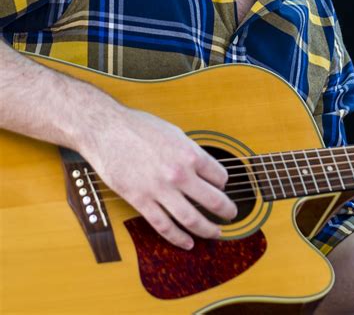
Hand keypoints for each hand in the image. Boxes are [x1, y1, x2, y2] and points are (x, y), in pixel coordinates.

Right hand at [82, 105, 237, 248]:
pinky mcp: (140, 201)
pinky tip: (187, 242)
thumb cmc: (138, 126)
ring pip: (191, 219)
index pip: (219, 176)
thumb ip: (190, 151)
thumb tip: (205, 167)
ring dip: (207, 230)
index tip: (222, 187)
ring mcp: (160, 190)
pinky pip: (163, 226)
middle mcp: (178, 173)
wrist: (107, 130)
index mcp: (189, 153)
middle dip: (226, 211)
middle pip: (213, 201)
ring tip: (216, 233)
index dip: (223, 183)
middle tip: (232, 215)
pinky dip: (178, 238)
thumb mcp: (173, 132)